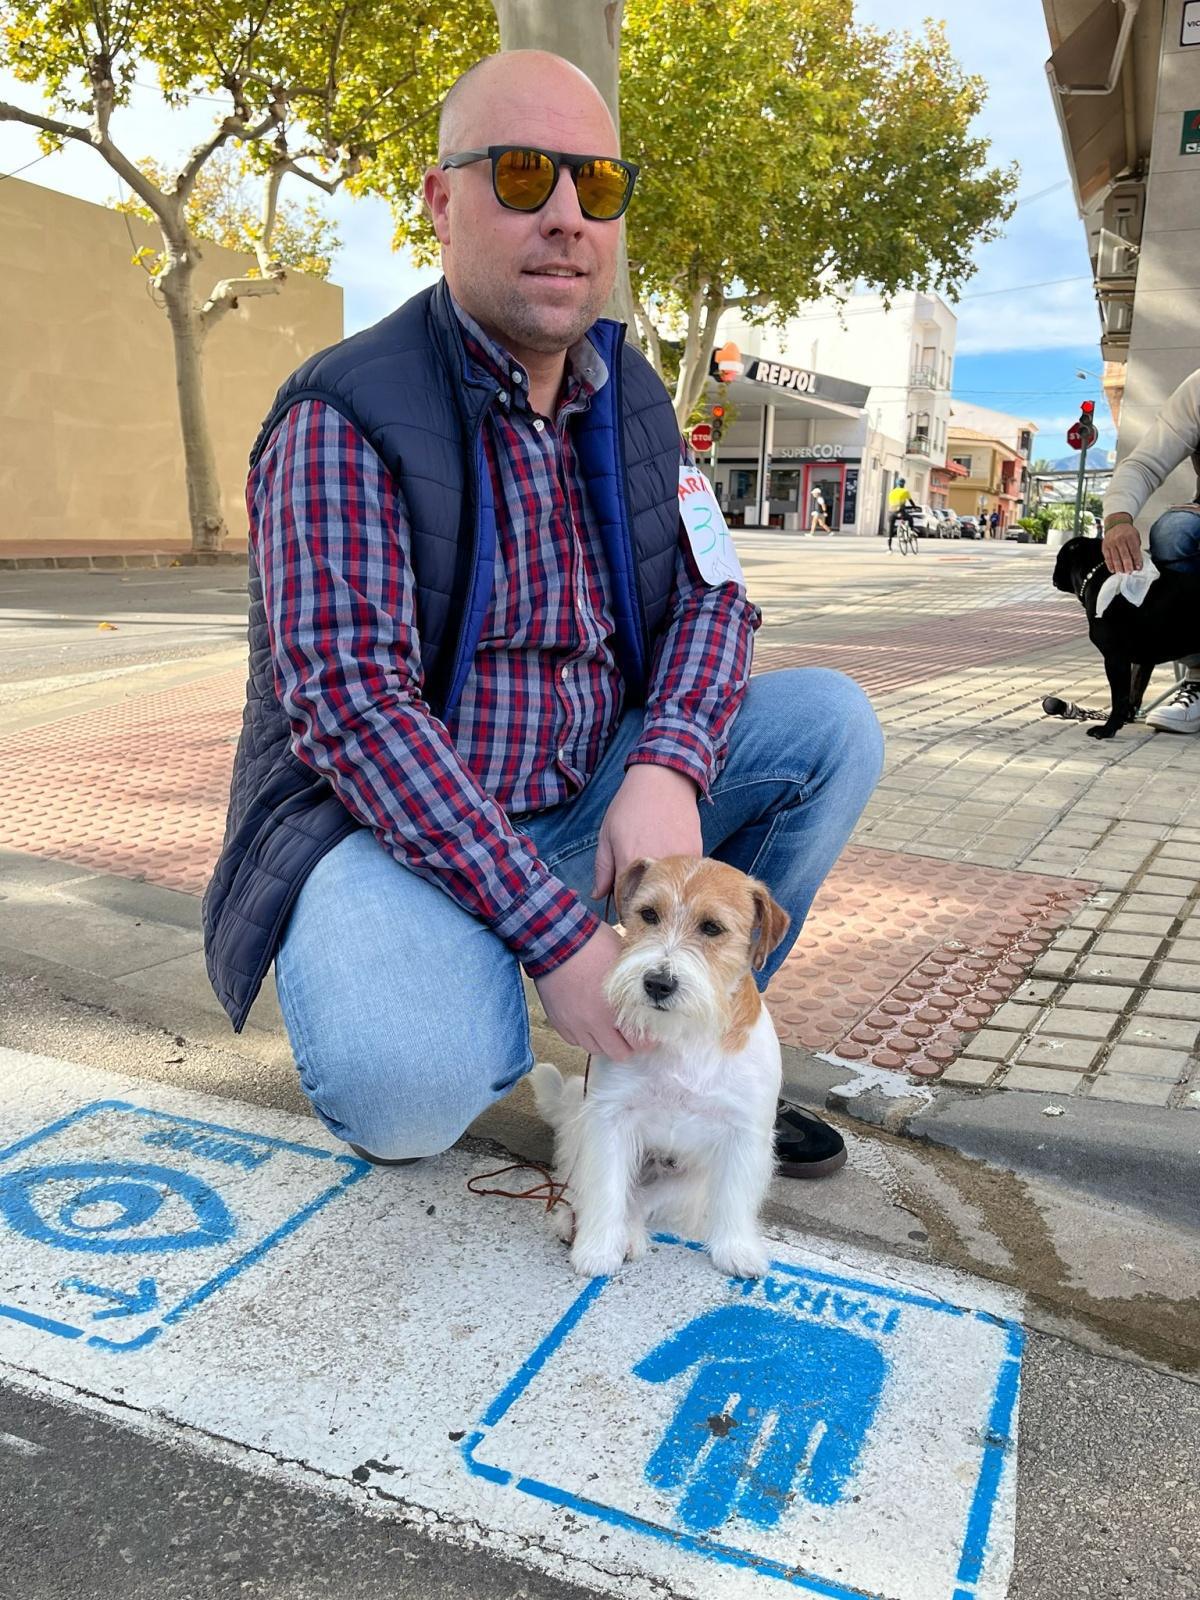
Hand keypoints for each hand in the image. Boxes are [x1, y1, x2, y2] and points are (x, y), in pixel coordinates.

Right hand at [532, 922, 648, 1060]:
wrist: (556, 939)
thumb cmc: (593, 944)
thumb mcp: (625, 960)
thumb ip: (636, 985)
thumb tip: (647, 995)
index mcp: (617, 1007)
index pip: (640, 1042)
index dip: (648, 1039)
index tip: (650, 1033)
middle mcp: (596, 1022)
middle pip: (618, 1053)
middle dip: (627, 1045)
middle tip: (630, 1033)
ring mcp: (575, 1023)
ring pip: (595, 1049)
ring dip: (604, 1041)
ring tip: (607, 1027)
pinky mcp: (559, 1021)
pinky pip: (574, 1040)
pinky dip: (583, 1035)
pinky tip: (587, 1021)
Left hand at [591, 764, 702, 903]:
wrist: (664, 780)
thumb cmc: (631, 806)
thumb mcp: (607, 835)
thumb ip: (603, 869)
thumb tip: (597, 896)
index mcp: (630, 863)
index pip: (626, 904)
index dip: (624, 909)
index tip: (625, 909)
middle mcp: (656, 866)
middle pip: (651, 900)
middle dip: (645, 902)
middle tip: (642, 895)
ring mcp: (679, 861)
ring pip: (672, 889)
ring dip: (665, 890)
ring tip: (658, 879)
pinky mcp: (696, 854)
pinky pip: (687, 876)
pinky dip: (680, 877)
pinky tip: (673, 867)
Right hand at [1102, 521, 1141, 574]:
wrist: (1116, 524)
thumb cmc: (1127, 532)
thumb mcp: (1135, 537)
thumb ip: (1136, 549)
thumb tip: (1137, 562)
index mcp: (1130, 537)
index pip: (1134, 550)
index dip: (1137, 560)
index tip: (1139, 567)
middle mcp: (1120, 540)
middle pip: (1124, 555)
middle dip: (1127, 565)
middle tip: (1129, 572)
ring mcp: (1111, 543)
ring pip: (1115, 557)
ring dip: (1119, 567)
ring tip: (1122, 572)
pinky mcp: (1105, 547)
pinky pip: (1107, 558)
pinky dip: (1110, 565)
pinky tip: (1113, 570)